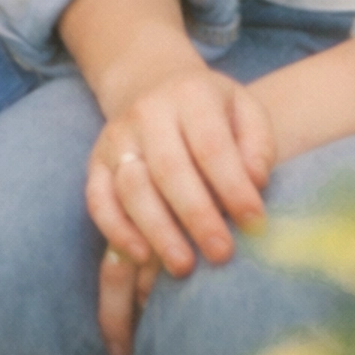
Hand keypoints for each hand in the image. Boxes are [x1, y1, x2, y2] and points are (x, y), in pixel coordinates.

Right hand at [85, 66, 274, 354]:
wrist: (154, 87)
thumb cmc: (212, 112)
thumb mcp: (245, 111)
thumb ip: (258, 145)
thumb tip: (256, 182)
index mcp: (190, 94)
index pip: (211, 145)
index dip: (233, 187)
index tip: (255, 224)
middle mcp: (148, 112)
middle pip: (169, 168)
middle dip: (197, 216)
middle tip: (222, 255)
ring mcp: (117, 137)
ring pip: (132, 187)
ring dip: (159, 231)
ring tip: (184, 266)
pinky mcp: (96, 162)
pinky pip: (99, 200)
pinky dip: (117, 230)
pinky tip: (143, 257)